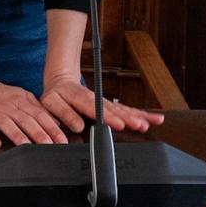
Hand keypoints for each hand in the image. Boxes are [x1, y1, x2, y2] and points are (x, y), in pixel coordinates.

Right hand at [0, 73, 69, 148]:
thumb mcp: (20, 96)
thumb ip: (37, 108)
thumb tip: (55, 121)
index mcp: (21, 101)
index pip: (40, 115)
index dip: (52, 128)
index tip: (62, 141)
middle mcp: (9, 105)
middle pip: (26, 120)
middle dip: (39, 133)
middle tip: (49, 145)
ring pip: (7, 123)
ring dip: (17, 135)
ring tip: (27, 146)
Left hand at [39, 72, 165, 134]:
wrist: (62, 81)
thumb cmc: (56, 94)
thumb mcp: (51, 102)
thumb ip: (63, 113)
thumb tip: (78, 126)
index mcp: (81, 98)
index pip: (97, 109)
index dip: (109, 117)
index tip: (119, 124)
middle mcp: (97, 99)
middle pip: (114, 109)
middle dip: (129, 118)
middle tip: (140, 125)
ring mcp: (105, 102)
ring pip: (124, 108)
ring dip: (138, 116)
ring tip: (151, 122)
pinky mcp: (111, 105)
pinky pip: (127, 109)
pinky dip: (141, 114)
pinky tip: (154, 119)